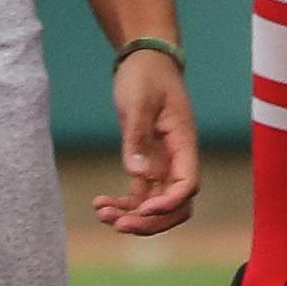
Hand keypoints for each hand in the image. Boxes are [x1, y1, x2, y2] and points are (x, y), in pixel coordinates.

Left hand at [95, 45, 200, 235]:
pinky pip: (140, 194)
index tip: (144, 208)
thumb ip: (137, 137)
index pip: (187, 184)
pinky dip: (123, 203)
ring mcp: (163, 163)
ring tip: (102, 214)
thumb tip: (136, 174)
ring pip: (155, 204)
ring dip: (133, 216)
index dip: (169, 203)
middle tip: (118, 225)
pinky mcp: (147, 162)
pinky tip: (99, 204)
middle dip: (150, 221)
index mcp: (184, 142)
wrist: (144, 59)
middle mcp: (177, 158)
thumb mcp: (138, 102)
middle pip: (175, 205)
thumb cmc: (145, 76)